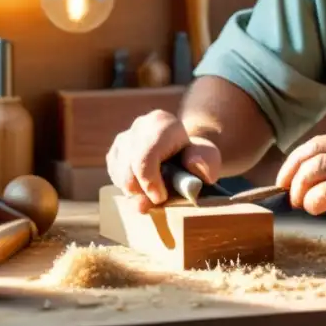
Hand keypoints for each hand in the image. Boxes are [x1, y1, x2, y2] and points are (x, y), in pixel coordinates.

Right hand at [105, 110, 221, 212]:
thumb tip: (191, 163)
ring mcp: (125, 138)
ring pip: (120, 174)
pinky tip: (145, 186)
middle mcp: (139, 127)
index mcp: (162, 123)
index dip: (150, 182)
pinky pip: (116, 177)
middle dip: (141, 191)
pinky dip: (129, 188)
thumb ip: (206, 161)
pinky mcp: (115, 152)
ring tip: (155, 192)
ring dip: (136, 191)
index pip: (145, 157)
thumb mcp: (209, 158)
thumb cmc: (197, 158)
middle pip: (128, 168)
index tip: (161, 198)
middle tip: (156, 202)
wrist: (185, 153)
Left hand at [276, 132, 325, 235]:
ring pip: (317, 170)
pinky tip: (316, 209)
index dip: (292, 163)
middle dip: (293, 178)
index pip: (314, 144)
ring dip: (301, 190)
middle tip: (293, 198)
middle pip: (312, 157)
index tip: (283, 181)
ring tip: (304, 204)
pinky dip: (314, 200)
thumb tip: (296, 180)